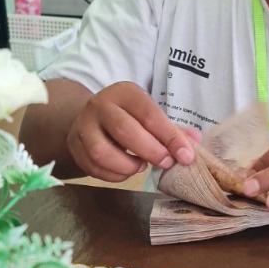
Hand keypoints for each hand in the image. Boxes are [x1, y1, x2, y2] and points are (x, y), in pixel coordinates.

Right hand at [67, 82, 200, 181]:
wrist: (92, 117)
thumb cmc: (129, 117)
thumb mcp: (150, 115)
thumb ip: (172, 130)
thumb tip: (194, 143)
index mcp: (125, 93)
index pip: (149, 114)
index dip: (169, 136)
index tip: (186, 156)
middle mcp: (100, 104)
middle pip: (124, 130)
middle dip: (150, 151)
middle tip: (165, 163)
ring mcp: (83, 125)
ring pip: (101, 151)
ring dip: (126, 166)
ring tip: (141, 167)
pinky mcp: (74, 145)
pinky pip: (92, 166)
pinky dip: (113, 175)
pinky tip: (125, 172)